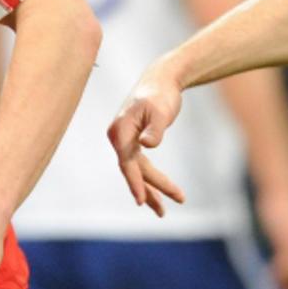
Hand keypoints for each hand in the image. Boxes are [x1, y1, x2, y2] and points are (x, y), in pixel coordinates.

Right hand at [107, 69, 186, 215]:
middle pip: (133, 170)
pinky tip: (159, 191)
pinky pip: (140, 164)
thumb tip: (147, 145)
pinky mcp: (133, 141)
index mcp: (120, 130)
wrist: (161, 79)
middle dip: (150, 189)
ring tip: (165, 209)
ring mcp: (124, 140)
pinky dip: (150, 178)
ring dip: (151, 188)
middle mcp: (118, 137)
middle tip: (169, 207)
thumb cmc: (161, 94)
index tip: (140, 201)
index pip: (127, 162)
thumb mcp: (161, 111)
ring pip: (137, 170)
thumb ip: (155, 129)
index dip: (134, 182)